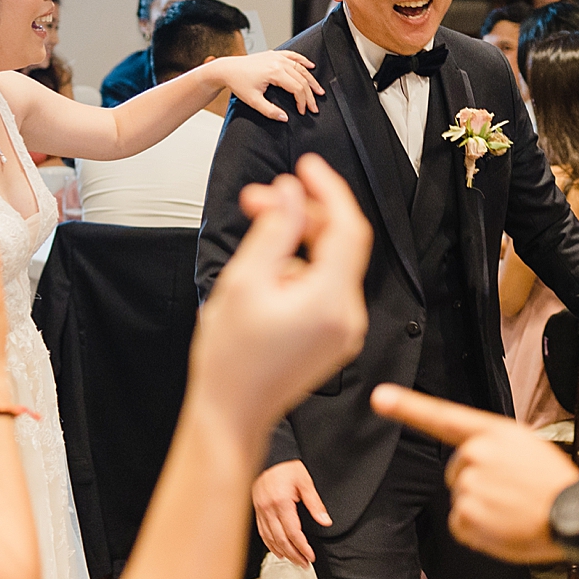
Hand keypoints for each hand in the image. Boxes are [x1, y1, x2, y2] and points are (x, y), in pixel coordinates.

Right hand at [197, 155, 369, 443]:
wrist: (231, 415)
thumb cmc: (230, 356)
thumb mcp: (245, 280)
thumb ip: (274, 228)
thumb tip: (291, 193)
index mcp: (330, 301)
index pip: (347, 227)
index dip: (328, 189)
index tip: (304, 164)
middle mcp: (348, 316)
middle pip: (340, 244)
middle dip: (302, 214)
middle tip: (258, 199)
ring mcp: (345, 331)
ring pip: (331, 264)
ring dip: (298, 240)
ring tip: (254, 234)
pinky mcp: (334, 339)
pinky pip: (326, 289)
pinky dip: (302, 268)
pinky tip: (267, 271)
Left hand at [215, 48, 322, 120]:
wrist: (228, 69)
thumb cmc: (239, 84)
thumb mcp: (253, 101)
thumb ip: (269, 111)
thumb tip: (285, 118)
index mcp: (275, 72)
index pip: (297, 88)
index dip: (303, 101)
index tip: (303, 112)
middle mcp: (278, 62)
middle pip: (301, 78)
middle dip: (310, 94)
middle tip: (315, 107)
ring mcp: (276, 56)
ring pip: (300, 67)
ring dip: (311, 79)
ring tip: (319, 90)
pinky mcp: (274, 54)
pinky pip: (293, 55)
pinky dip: (303, 60)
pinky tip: (311, 66)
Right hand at [252, 459, 329, 564]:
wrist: (271, 457)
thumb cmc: (286, 467)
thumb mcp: (305, 482)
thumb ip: (315, 504)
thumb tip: (325, 520)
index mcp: (281, 502)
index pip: (293, 532)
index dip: (302, 547)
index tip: (310, 556)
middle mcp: (268, 508)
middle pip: (281, 539)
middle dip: (294, 554)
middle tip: (304, 564)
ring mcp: (260, 510)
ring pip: (270, 538)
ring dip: (283, 552)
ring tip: (294, 560)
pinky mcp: (257, 510)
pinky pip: (262, 532)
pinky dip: (270, 544)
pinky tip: (277, 551)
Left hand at [369, 386, 573, 563]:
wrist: (574, 514)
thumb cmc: (553, 484)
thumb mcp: (525, 448)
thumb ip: (492, 449)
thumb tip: (468, 466)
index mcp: (492, 432)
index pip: (443, 416)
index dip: (407, 406)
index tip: (379, 397)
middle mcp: (476, 454)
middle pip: (457, 471)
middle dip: (477, 484)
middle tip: (512, 491)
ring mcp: (469, 485)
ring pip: (460, 499)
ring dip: (481, 510)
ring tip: (513, 509)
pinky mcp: (466, 515)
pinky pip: (459, 525)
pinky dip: (478, 532)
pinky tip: (504, 526)